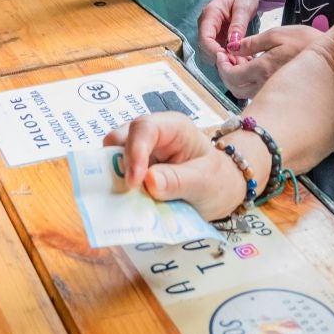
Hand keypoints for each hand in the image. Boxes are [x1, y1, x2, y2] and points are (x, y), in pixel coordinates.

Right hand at [103, 113, 250, 220]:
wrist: (220, 192)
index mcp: (173, 128)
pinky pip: (117, 178)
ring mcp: (140, 154)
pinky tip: (125, 205)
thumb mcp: (205, 181)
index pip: (144, 128)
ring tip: (124, 201)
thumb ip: (178, 180)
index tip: (134, 181)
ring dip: (115, 180)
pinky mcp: (134, 173)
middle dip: (117, 165)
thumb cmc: (217, 179)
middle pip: (120, 139)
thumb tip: (149, 181)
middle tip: (124, 192)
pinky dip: (117, 190)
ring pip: (113, 158)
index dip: (134, 151)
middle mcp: (152, 137)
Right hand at [198, 0, 261, 78]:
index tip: (231, 60)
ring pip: (211, 53)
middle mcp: (206, 25)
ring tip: (243, 63)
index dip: (215, 52)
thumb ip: (237, 26)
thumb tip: (232, 46)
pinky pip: (219, 50)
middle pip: (205, 49)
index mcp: (209, 15)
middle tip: (239, 64)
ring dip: (225, 60)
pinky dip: (229, 57)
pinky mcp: (218, 36)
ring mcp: (212, 31)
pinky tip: (242, 60)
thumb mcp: (243, 8)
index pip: (204, 39)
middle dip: (220, 59)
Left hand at [222, 25, 321, 100]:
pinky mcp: (279, 92)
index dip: (221, 66)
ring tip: (240, 59)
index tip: (220, 54)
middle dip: (225, 73)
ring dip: (235, 78)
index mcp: (263, 69)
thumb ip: (252, 42)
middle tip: (226, 57)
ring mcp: (272, 91)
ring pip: (243, 92)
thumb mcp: (278, 34)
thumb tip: (232, 47)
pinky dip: (247, 81)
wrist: (332, 57)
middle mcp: (265, 85)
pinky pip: (255, 91)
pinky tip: (253, 66)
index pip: (231, 75)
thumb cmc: (307, 42)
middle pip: (234, 88)